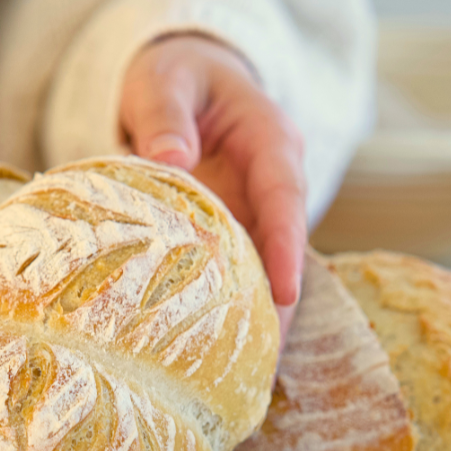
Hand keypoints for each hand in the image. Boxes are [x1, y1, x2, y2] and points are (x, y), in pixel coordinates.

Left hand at [122, 35, 305, 339]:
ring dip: (256, 318)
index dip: (287, 246)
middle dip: (280, 303)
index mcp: (270, 140)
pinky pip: (235, 273)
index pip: (285, 197)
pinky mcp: (232, 232)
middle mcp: (271, 183)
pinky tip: (213, 356)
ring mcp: (253, 211)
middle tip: (265, 359)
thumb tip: (170, 161)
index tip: (285, 292)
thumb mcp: (164, 80)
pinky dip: (227, 311)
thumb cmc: (175, 75)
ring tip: (243, 375)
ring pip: (262, 269)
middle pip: (283, 247)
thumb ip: (165, 116)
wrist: (181, 81)